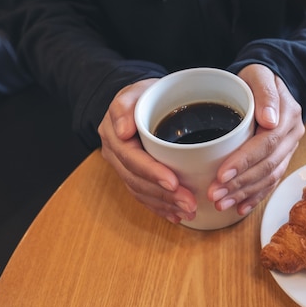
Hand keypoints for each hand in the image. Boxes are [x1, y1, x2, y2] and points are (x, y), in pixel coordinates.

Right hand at [98, 79, 197, 223]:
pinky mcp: (134, 175)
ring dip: (165, 205)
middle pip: (138, 181)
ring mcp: (124, 167)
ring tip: (189, 212)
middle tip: (190, 204)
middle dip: (164, 196)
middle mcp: (116, 155)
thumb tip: (122, 131)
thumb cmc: (142, 94)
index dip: (152, 173)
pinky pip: (144, 195)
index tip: (173, 183)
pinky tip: (176, 216)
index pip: (132, 159)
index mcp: (115, 136)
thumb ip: (124, 105)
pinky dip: (160, 207)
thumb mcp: (134, 90)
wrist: (139, 100)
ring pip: (141, 192)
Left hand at [207, 64, 304, 214]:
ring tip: (221, 204)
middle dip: (240, 183)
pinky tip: (240, 209)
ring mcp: (289, 149)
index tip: (222, 173)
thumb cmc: (258, 77)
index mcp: (288, 116)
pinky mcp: (282, 159)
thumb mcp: (259, 75)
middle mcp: (292, 136)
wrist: (270, 82)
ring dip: (245, 194)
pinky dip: (255, 197)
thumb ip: (265, 93)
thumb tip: (269, 121)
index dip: (244, 161)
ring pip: (269, 178)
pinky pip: (271, 182)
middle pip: (267, 166)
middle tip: (214, 195)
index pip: (266, 144)